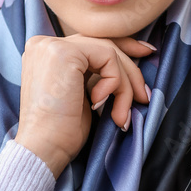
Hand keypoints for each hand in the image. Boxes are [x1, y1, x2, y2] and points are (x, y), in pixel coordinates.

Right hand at [15, 34, 153, 178]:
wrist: (44, 149)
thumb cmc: (61, 132)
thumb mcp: (82, 94)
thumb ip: (95, 74)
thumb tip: (129, 66)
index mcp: (46, 53)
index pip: (91, 41)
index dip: (123, 46)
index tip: (146, 54)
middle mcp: (45, 43)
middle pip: (103, 43)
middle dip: (131, 69)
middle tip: (144, 96)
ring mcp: (52, 46)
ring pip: (108, 51)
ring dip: (125, 85)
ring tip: (122, 114)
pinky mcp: (63, 52)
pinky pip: (108, 58)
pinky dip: (115, 83)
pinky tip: (100, 104)